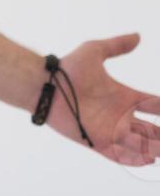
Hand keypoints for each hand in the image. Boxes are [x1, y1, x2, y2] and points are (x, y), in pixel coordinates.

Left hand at [46, 33, 159, 166]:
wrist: (47, 86)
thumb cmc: (68, 68)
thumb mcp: (94, 51)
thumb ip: (116, 45)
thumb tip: (138, 36)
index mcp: (124, 96)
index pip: (153, 105)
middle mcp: (120, 115)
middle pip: (152, 130)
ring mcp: (110, 129)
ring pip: (141, 145)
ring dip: (154, 148)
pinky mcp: (97, 141)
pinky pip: (120, 156)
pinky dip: (135, 160)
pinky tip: (149, 159)